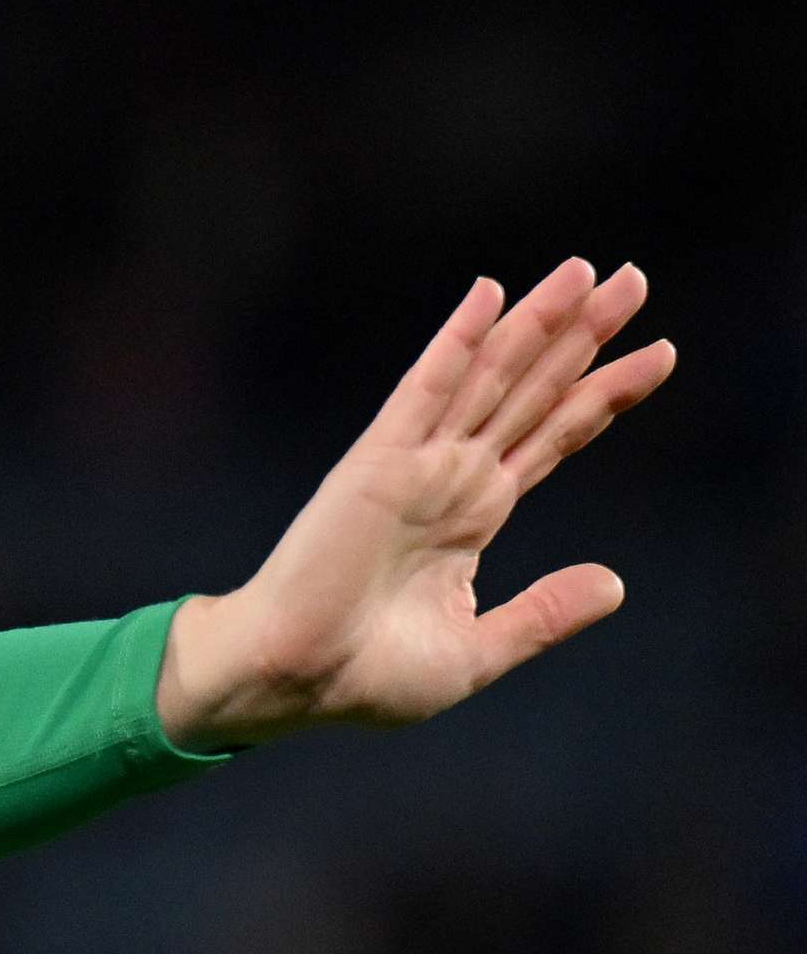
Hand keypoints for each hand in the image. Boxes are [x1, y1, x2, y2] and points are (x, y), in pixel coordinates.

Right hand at [158, 258, 673, 748]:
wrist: (293, 681)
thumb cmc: (366, 677)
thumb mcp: (478, 651)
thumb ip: (544, 613)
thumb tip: (616, 583)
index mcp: (474, 517)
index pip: (553, 438)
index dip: (605, 395)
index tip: (660, 354)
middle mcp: (451, 478)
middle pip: (533, 392)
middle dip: (584, 337)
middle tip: (633, 280)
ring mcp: (417, 465)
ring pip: (491, 379)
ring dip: (537, 324)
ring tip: (588, 271)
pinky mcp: (379, 463)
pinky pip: (426, 389)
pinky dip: (458, 341)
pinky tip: (490, 295)